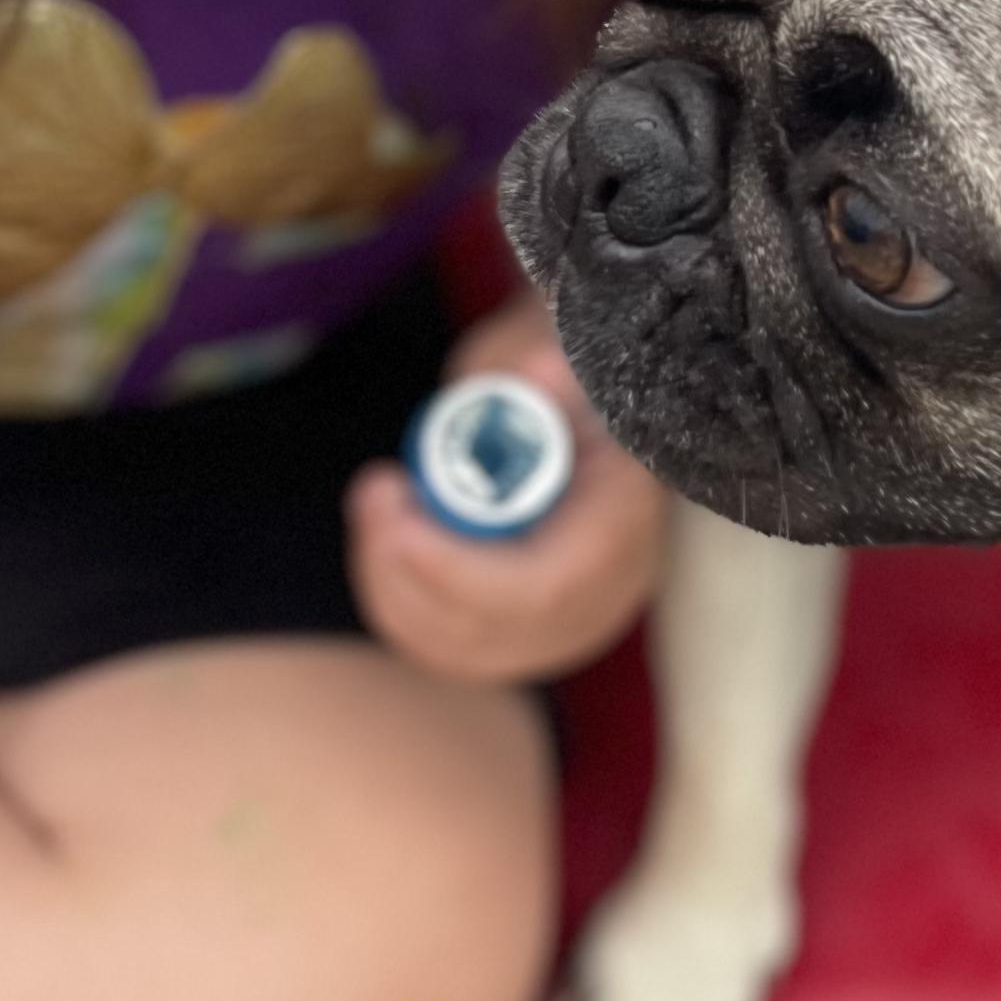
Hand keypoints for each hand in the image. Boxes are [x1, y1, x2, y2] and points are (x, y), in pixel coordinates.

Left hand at [347, 293, 664, 685]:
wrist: (586, 408)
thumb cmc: (567, 377)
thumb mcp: (565, 353)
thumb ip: (546, 367)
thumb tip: (534, 373)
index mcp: (624, 524)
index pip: (542, 590)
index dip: (460, 573)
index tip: (399, 526)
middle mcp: (602, 593)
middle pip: (492, 631)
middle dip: (409, 574)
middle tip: (376, 493)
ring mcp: (562, 624)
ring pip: (458, 647)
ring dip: (392, 582)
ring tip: (379, 498)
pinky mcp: (520, 633)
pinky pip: (444, 645)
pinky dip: (397, 598)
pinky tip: (382, 536)